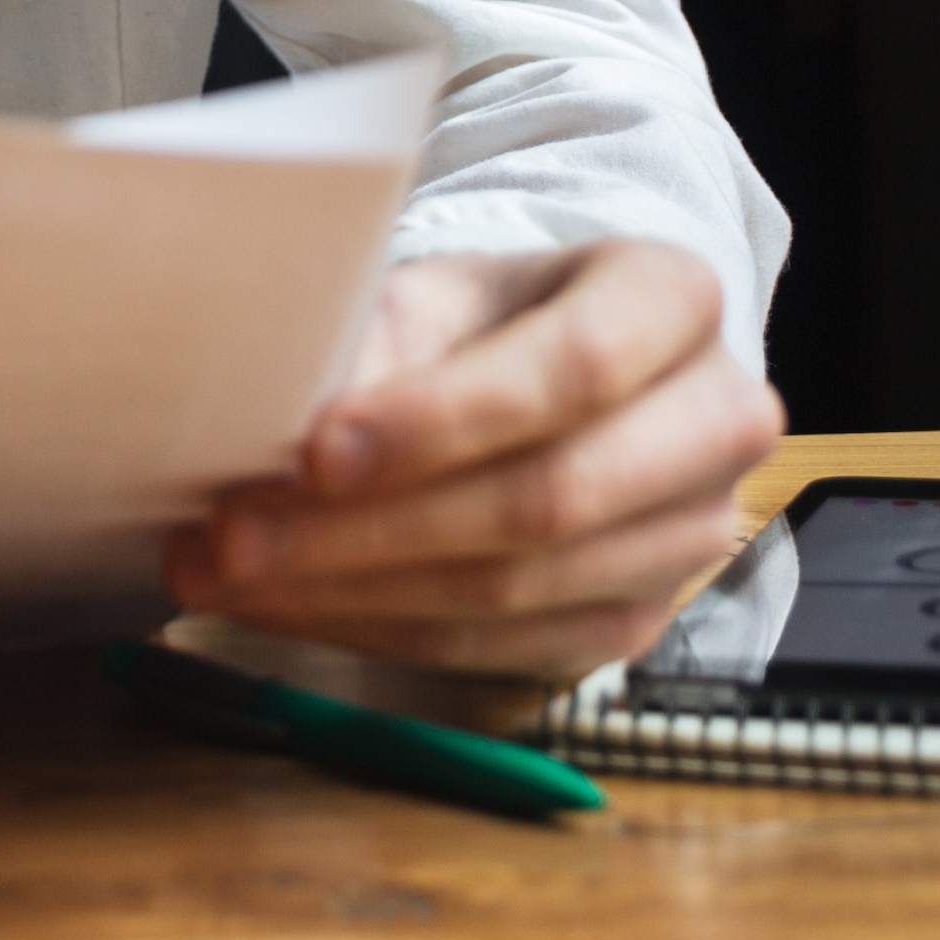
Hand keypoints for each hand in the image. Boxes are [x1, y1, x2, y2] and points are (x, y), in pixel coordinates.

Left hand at [162, 239, 780, 677]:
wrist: (546, 375)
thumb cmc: (485, 321)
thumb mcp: (433, 292)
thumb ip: (372, 342)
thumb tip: (265, 416)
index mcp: (674, 297)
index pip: (578, 367)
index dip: (443, 419)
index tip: (315, 450)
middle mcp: (715, 421)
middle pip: (548, 498)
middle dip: (370, 528)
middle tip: (232, 532)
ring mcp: (689, 538)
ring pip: (515, 590)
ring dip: (350, 592)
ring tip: (224, 571)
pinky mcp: (635, 622)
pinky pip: (496, 647)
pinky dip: (373, 630)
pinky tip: (284, 604)